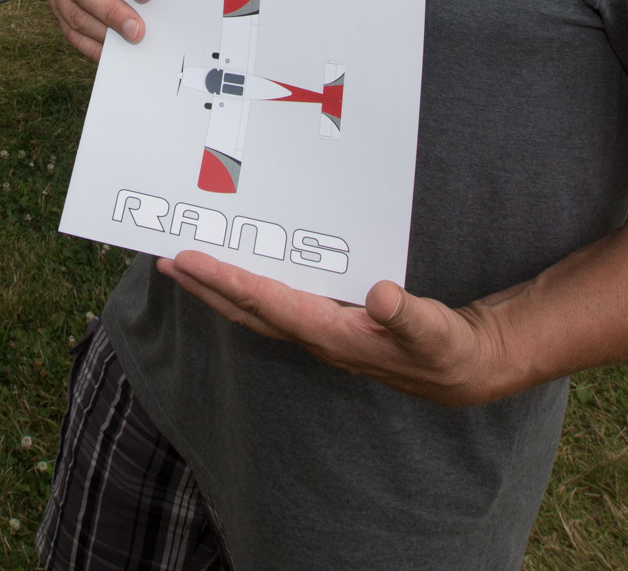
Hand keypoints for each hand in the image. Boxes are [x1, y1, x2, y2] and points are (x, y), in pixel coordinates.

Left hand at [157, 250, 517, 407]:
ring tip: (189, 264)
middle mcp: (314, 335)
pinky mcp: (327, 324)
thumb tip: (380, 297)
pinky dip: (250, 286)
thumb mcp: (431, 330)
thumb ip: (405, 314)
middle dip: (205, 285)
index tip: (190, 260)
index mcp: (329, 333)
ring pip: (255, 308)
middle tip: (167, 258)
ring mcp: (318, 331)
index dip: (225, 280)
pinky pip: (275, 303)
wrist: (460, 369)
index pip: (265, 302)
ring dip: (220, 286)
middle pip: (245, 309)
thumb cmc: (444, 348)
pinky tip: (242, 272)